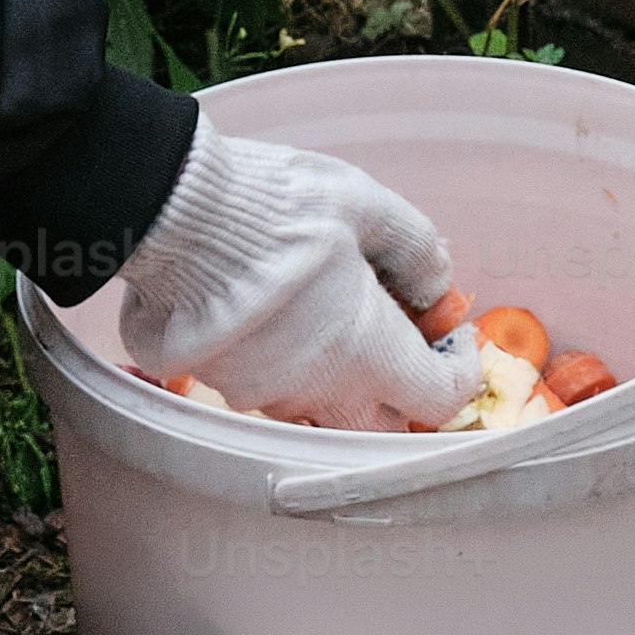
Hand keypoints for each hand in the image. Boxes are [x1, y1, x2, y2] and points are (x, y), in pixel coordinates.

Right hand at [104, 131, 487, 429]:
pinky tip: (277, 316)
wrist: (175, 212)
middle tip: (396, 340)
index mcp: (368, 351)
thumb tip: (438, 284)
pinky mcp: (219, 381)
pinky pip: (269, 390)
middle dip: (399, 392)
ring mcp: (264, 393)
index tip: (448, 333)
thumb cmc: (277, 207)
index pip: (440, 398)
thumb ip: (417, 249)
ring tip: (326, 315)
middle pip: (380, 427)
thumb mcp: (368, 206)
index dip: (458, 368)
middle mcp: (320, 390)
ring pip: (320, 408)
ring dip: (337, 378)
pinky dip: (286, 364)